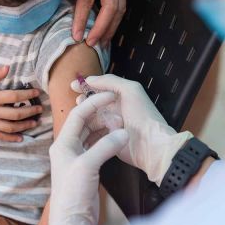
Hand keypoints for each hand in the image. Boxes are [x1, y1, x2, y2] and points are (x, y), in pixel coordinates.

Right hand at [0, 66, 42, 141]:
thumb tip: (8, 67)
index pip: (14, 97)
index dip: (27, 95)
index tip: (37, 93)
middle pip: (15, 114)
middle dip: (30, 112)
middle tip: (40, 109)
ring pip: (10, 127)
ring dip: (25, 126)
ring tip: (35, 122)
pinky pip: (0, 136)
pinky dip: (11, 138)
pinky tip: (21, 137)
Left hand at [47, 92, 127, 224]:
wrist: (72, 220)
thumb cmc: (73, 193)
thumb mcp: (88, 166)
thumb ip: (106, 146)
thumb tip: (123, 132)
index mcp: (63, 143)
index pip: (78, 115)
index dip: (94, 102)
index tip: (110, 95)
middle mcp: (68, 148)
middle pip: (84, 122)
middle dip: (100, 113)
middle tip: (116, 107)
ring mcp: (77, 157)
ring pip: (91, 134)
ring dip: (104, 126)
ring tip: (119, 121)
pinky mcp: (86, 167)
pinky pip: (96, 146)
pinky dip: (106, 139)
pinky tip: (116, 137)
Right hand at [71, 74, 192, 185]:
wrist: (151, 145)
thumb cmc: (142, 115)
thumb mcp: (130, 90)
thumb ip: (111, 81)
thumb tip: (90, 79)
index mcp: (123, 97)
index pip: (102, 88)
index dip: (88, 86)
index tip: (73, 86)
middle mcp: (117, 110)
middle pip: (95, 103)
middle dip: (84, 100)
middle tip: (77, 100)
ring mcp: (112, 126)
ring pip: (93, 117)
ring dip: (84, 114)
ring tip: (78, 114)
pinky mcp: (108, 141)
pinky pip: (94, 133)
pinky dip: (87, 129)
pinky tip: (80, 129)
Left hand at [73, 0, 142, 46]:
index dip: (80, 18)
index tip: (75, 35)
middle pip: (110, 9)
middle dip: (102, 30)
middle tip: (93, 44)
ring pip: (121, 8)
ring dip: (112, 27)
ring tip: (104, 41)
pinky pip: (123, 1)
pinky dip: (116, 16)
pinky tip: (110, 24)